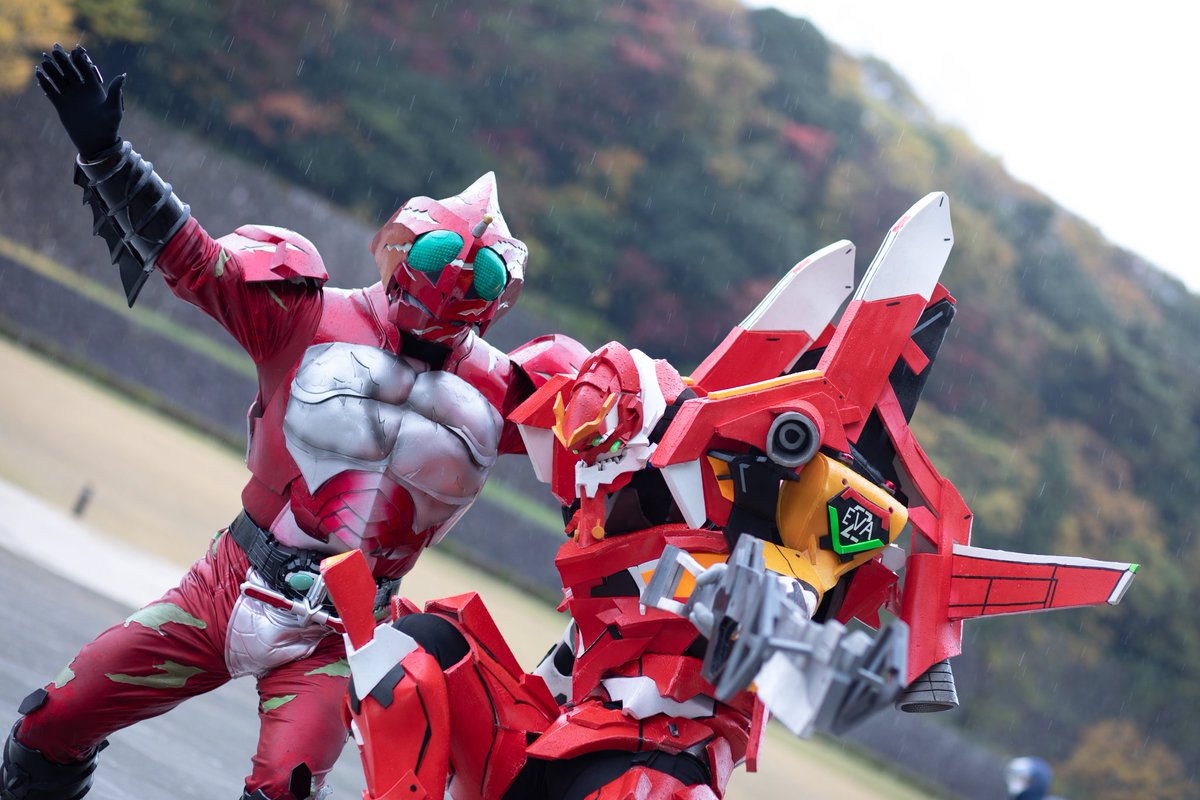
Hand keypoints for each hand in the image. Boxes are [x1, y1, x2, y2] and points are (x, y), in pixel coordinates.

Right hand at [35, 44, 125, 159]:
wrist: (96, 143)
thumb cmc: (109, 127)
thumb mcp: (114, 109)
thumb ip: (116, 92)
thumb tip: (123, 75)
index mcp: (94, 89)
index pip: (86, 70)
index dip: (80, 60)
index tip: (75, 50)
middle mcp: (81, 90)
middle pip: (70, 72)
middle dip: (64, 61)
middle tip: (56, 49)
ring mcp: (70, 97)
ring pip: (59, 79)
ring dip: (52, 70)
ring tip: (45, 61)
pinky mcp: (61, 105)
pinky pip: (51, 91)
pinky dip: (45, 83)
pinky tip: (38, 74)